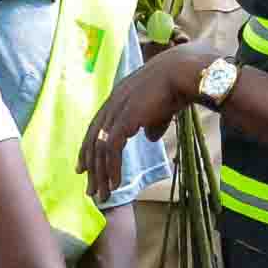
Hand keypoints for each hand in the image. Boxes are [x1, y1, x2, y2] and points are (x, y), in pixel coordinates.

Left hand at [78, 41, 213, 194]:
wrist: (182, 73)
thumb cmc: (176, 87)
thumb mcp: (160, 109)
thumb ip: (152, 123)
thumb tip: (149, 138)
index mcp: (117, 98)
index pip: (96, 128)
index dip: (88, 149)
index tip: (84, 168)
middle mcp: (112, 104)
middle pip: (93, 141)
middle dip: (91, 168)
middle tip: (91, 190)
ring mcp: (117, 111)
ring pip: (100, 149)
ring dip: (101, 174)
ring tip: (103, 195)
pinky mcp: (125, 120)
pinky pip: (112, 150)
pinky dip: (112, 169)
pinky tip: (115, 184)